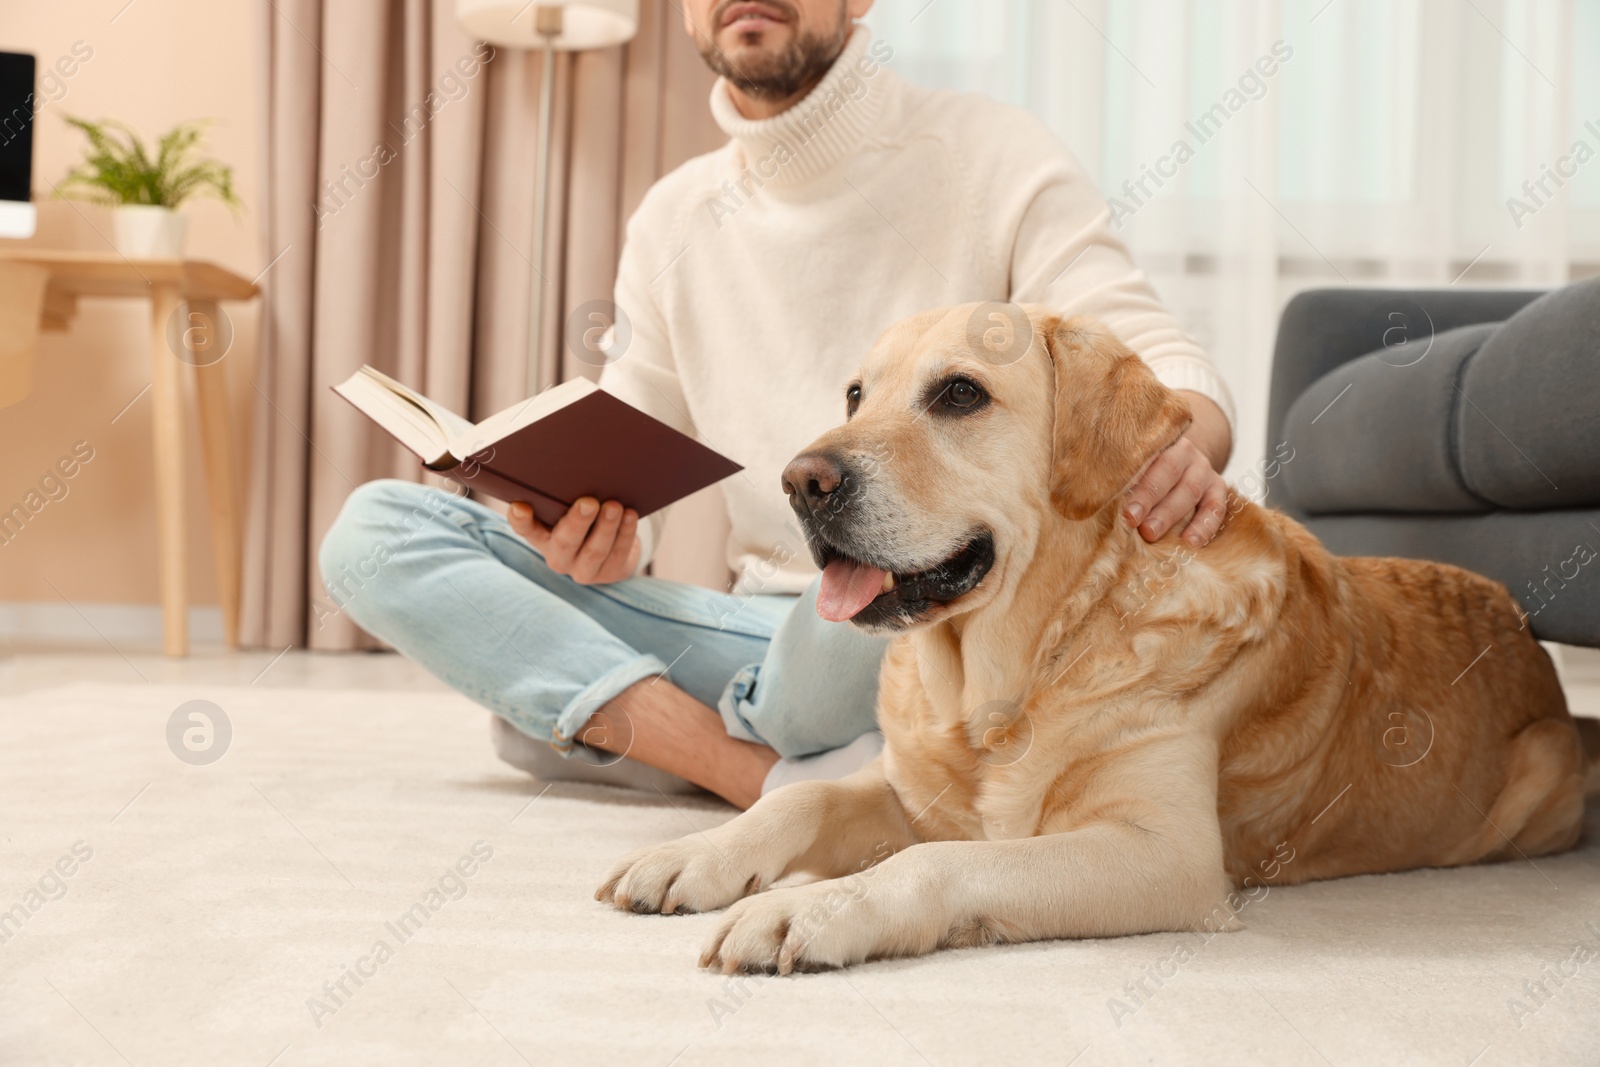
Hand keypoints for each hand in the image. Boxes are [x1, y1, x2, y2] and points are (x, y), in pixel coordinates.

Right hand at [509, 497, 639, 583]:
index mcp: (542, 537)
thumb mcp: (569, 509)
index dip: (521, 520)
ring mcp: (583, 570)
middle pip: (565, 541)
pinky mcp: (609, 574)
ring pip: (595, 550)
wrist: (612, 550)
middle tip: (588, 502)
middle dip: (577, 521)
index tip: (520, 506)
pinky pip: (618, 553)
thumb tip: (578, 466)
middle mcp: (559, 557)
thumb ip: (565, 497)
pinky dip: (625, 533)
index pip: (526, 529)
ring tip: (614, 506)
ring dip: (606, 527)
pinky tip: (630, 515)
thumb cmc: (585, 519)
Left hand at [1123, 392, 1232, 546]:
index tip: (1118, 504)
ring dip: (1169, 513)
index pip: (1145, 457)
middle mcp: (1183, 452)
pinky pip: (1216, 506)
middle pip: (1168, 472)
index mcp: (1157, 442)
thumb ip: (1114, 478)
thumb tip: (1080, 498)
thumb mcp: (1129, 467)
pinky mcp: (1217, 488)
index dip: (1132, 481)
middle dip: (1148, 498)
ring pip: (1189, 489)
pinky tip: (1191, 542)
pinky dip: (1205, 525)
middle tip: (1132, 520)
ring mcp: (1202, 469)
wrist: (1178, 464)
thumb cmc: (1141, 472)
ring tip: (1151, 534)